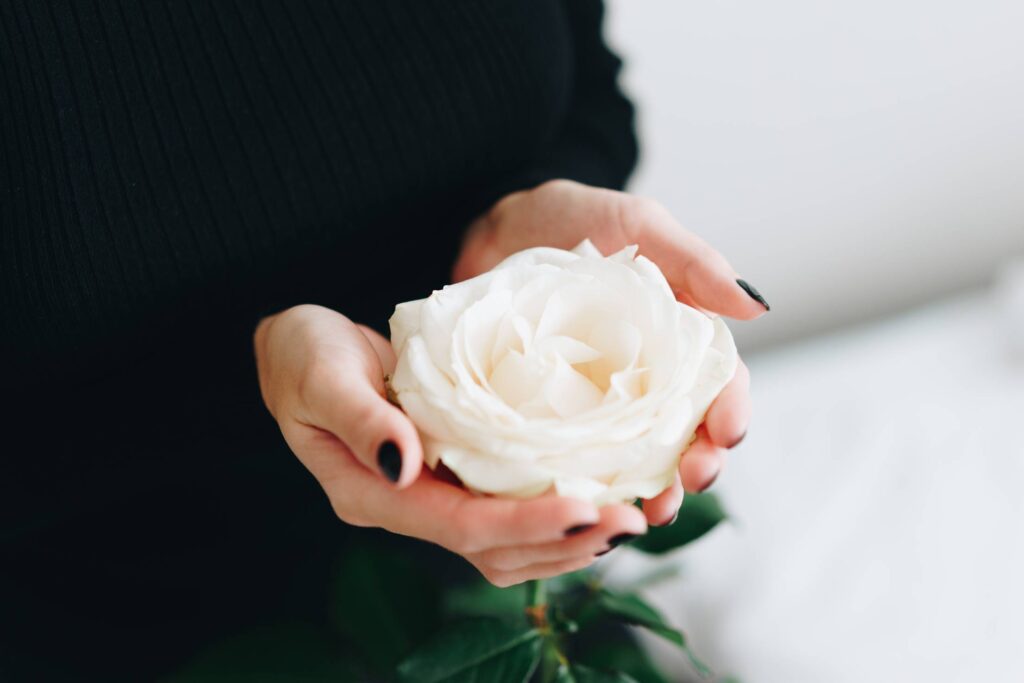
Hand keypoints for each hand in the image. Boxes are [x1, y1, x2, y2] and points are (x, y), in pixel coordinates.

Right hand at [254, 304, 647, 585]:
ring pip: (504, 545)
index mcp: (371, 492)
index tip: (587, 508)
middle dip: (564, 540)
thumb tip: (405, 463)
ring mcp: (427, 496)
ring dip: (566, 538)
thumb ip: (362, 420)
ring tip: (626, 518)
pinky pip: (503, 510)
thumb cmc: (303, 355)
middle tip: (632, 520)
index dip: (526, 523)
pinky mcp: (446, 476)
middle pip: (493, 550)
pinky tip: (591, 494)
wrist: (299, 349)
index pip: (459, 526)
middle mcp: (404, 506)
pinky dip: (550, 511)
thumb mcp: (322, 375)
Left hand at [454, 180, 766, 524]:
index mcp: (677, 336)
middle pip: (685, 432)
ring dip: (651, 488)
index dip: (730, 412)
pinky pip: (577, 453)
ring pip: (636, 455)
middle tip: (688, 483)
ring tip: (648, 514)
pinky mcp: (552, 410)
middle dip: (697, 464)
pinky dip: (590, 482)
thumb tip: (757, 308)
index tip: (726, 434)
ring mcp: (598, 397)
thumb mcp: (639, 224)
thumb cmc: (574, 217)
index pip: (718, 384)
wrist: (496, 223)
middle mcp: (643, 374)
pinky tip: (590, 503)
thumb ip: (695, 262)